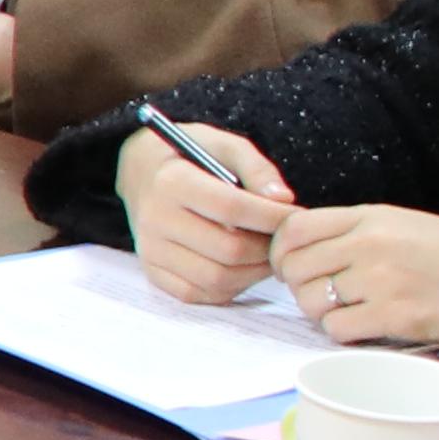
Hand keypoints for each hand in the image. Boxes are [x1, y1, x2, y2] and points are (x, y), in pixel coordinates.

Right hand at [120, 124, 296, 303]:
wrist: (141, 173)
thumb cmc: (189, 157)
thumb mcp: (224, 145)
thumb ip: (257, 169)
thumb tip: (284, 200)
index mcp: (171, 182)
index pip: (231, 208)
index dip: (272, 216)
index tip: (297, 215)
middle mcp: (155, 220)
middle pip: (227, 250)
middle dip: (267, 248)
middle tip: (285, 239)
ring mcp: (151, 250)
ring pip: (216, 279)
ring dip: (252, 272)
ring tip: (266, 254)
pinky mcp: (152, 272)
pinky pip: (197, 294)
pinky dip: (228, 287)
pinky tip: (241, 268)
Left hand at [270, 202, 438, 353]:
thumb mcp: (399, 222)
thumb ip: (351, 229)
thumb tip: (300, 246)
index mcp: (368, 218)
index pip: (295, 229)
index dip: (280, 250)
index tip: (286, 265)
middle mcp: (368, 246)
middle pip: (295, 268)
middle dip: (297, 285)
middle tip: (318, 292)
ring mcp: (379, 282)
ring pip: (311, 301)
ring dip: (320, 311)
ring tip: (345, 308)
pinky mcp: (392, 317)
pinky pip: (337, 329)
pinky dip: (342, 331)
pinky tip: (362, 324)